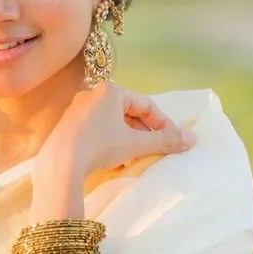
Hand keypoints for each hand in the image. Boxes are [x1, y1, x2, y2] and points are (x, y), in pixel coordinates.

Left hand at [37, 83, 194, 180]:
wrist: (59, 162)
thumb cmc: (100, 146)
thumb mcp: (136, 144)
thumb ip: (165, 140)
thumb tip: (193, 138)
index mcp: (111, 91)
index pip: (145, 104)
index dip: (163, 123)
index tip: (173, 140)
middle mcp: (92, 94)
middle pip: (127, 112)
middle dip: (143, 133)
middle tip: (153, 149)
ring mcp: (77, 110)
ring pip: (111, 123)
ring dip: (127, 139)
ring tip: (134, 157)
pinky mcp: (66, 126)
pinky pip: (96, 130)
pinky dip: (110, 142)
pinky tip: (113, 159)